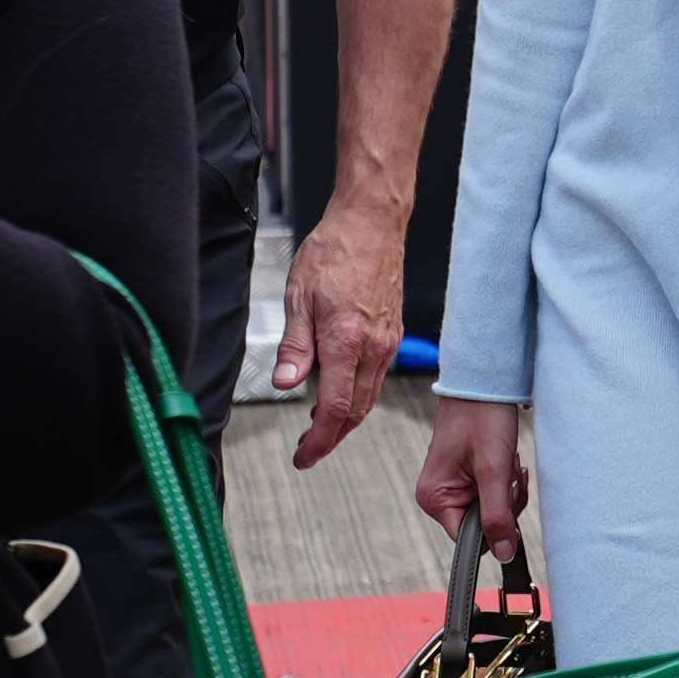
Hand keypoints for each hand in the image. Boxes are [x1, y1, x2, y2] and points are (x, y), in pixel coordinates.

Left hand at [278, 187, 409, 464]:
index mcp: (346, 341)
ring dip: (346, 419)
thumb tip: (285, 385)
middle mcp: (373, 347)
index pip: (335, 409)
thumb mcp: (298, 297)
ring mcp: (387, 341)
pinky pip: (377, 377)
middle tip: (308, 450)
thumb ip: (294, 347)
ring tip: (320, 428)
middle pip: (356, 412)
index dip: (319, 440)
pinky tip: (341, 392)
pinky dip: (359, 395)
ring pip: (369, 397)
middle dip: (331, 437)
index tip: (303, 456)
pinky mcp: (393, 333)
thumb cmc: (333, 250)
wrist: (371, 222)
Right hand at [420, 394, 528, 556]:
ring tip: (506, 461)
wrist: (484, 382)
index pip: (468, 539)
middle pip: (482, 525)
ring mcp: (452, 486)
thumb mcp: (494, 470)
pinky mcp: (466, 476)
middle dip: (504, 503)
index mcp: (434, 498)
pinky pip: (492, 494)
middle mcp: (438, 496)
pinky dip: (505, 481)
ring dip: (507, 490)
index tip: (506, 499)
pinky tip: (506, 460)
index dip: (494, 527)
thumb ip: (497, 516)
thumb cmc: (483, 417)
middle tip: (508, 473)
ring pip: (492, 510)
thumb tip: (502, 554)